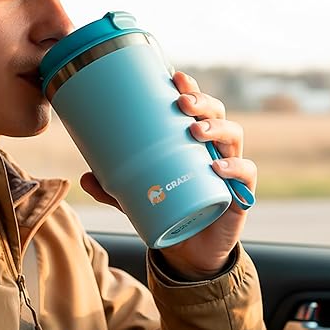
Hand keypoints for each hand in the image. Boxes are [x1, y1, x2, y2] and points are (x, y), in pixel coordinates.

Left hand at [80, 71, 256, 280]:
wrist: (191, 252)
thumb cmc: (169, 212)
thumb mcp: (136, 199)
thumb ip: (113, 189)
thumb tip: (84, 176)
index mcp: (192, 142)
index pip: (195, 107)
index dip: (189, 88)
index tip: (174, 77)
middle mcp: (214, 149)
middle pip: (216, 113)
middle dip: (202, 102)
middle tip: (183, 102)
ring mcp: (230, 168)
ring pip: (234, 136)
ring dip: (216, 128)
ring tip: (196, 131)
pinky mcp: (240, 193)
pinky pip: (245, 173)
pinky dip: (234, 167)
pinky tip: (216, 166)